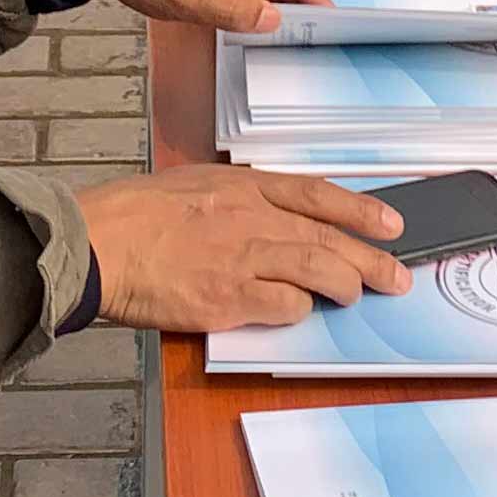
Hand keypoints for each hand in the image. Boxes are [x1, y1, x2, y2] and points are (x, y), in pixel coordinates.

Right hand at [78, 166, 411, 330]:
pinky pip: (283, 306)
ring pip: (317, 271)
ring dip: (345, 286)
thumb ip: (238, 200)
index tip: (391, 223)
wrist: (100, 242)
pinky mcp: (228, 298)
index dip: (360, 209)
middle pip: (328, 237)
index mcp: (243, 185)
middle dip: (371, 259)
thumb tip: (274, 221)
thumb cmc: (136, 214)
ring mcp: (243, 258)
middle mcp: (251, 218)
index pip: (318, 194)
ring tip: (355, 296)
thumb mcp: (195, 185)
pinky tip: (297, 311)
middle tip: (397, 276)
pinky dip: (298, 310)